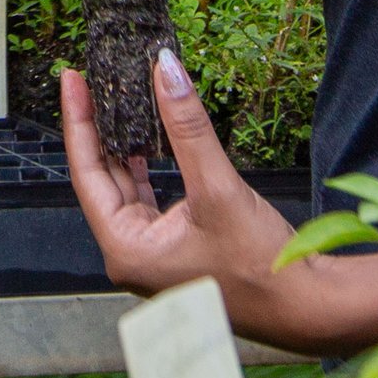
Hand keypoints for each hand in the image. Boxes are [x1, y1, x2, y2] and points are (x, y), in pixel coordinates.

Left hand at [62, 48, 377, 357]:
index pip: (86, 172)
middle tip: (91, 79)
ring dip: (124, 145)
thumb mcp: (217, 187)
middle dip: (98, 129)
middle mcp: (131, 255)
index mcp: (125, 249)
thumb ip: (186, 127)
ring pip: (126, 187)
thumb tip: (165, 69)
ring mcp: (153, 254)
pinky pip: (150, 198)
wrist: (305, 308)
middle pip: (101, 178)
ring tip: (116, 101)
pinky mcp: (176, 249)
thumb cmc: (260, 265)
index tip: (72, 79)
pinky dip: (148, 166)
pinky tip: (147, 142)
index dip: (79, 121)